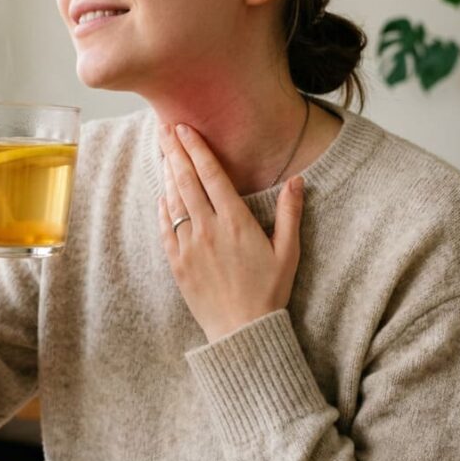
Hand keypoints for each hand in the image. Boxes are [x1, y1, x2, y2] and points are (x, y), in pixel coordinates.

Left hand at [156, 123, 305, 342]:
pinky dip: (163, 208)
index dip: (197, 149)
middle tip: (164, 128)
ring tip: (163, 153)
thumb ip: (289, 213)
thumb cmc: (269, 292)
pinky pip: (166, 228)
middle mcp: (208, 229)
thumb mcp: (288, 252)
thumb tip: (297, 180)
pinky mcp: (177, 263)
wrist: (242, 332)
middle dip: (175, 152)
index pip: (212, 176)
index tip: (185, 129)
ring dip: (167, 174)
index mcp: (236, 222)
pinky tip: (162, 194)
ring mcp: (189, 246)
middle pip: (186, 181)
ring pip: (173, 201)